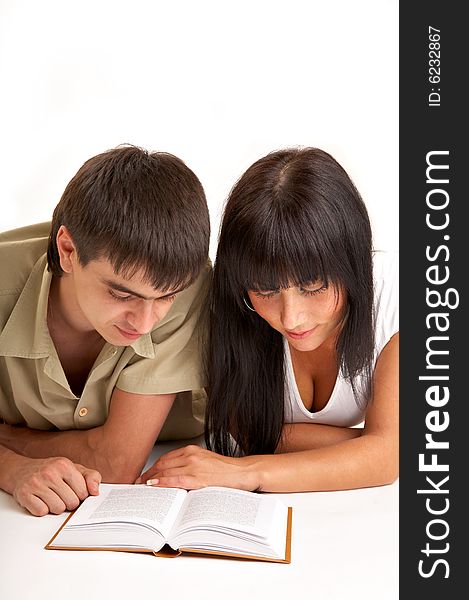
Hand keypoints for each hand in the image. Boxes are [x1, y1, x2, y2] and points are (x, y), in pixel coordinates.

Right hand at [12, 456, 100, 516]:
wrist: (20, 470)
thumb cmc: (51, 471)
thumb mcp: (74, 468)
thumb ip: (91, 477)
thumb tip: (95, 492)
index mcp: (64, 465)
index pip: (83, 492)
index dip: (80, 495)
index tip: (74, 491)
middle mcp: (50, 472)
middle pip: (71, 503)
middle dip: (68, 503)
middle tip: (61, 495)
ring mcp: (36, 483)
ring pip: (57, 509)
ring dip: (55, 507)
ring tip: (50, 497)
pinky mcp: (24, 494)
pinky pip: (41, 512)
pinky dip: (42, 510)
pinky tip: (40, 500)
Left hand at [135, 445, 259, 490]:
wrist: (242, 472)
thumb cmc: (226, 470)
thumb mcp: (205, 461)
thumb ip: (189, 465)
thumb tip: (172, 476)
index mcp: (192, 450)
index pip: (166, 458)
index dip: (152, 467)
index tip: (144, 475)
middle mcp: (191, 455)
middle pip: (162, 464)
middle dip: (147, 474)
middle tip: (137, 482)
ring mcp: (193, 466)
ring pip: (164, 471)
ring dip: (150, 480)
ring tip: (142, 487)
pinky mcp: (197, 478)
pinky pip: (173, 480)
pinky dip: (161, 483)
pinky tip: (154, 486)